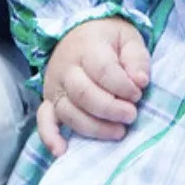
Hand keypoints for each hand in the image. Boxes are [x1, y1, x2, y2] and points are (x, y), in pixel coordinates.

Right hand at [37, 17, 151, 157]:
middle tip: (131, 115)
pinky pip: (44, 121)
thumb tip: (140, 81)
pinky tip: (62, 151)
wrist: (80, 33)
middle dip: (111, 109)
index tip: (138, 93)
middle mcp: (66, 69)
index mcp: (87, 48)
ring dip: (94, 127)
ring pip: (68, 112)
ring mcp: (55, 87)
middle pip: (84, 94)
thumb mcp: (129, 39)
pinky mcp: (50, 101)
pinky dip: (50, 137)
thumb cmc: (109, 40)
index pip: (103, 70)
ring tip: (119, 131)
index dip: (123, 86)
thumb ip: (137, 59)